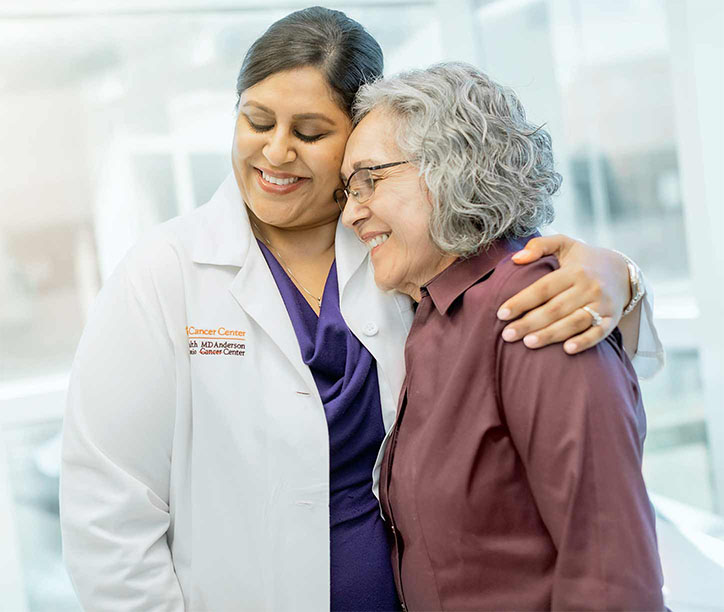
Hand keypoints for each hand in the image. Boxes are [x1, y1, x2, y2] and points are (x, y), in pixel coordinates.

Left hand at [496, 235, 629, 353]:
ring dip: (551, 335)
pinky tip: (567, 350)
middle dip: (529, 323)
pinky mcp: (612, 319)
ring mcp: (602, 304)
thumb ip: (539, 245)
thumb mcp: (564, 243)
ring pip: (574, 322)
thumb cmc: (583, 259)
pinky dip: (584, 342)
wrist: (622, 271)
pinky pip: (599, 333)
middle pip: (555, 309)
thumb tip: (516, 259)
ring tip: (528, 343)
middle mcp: (589, 287)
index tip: (501, 314)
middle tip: (507, 335)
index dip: (522, 301)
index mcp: (574, 270)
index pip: (543, 288)